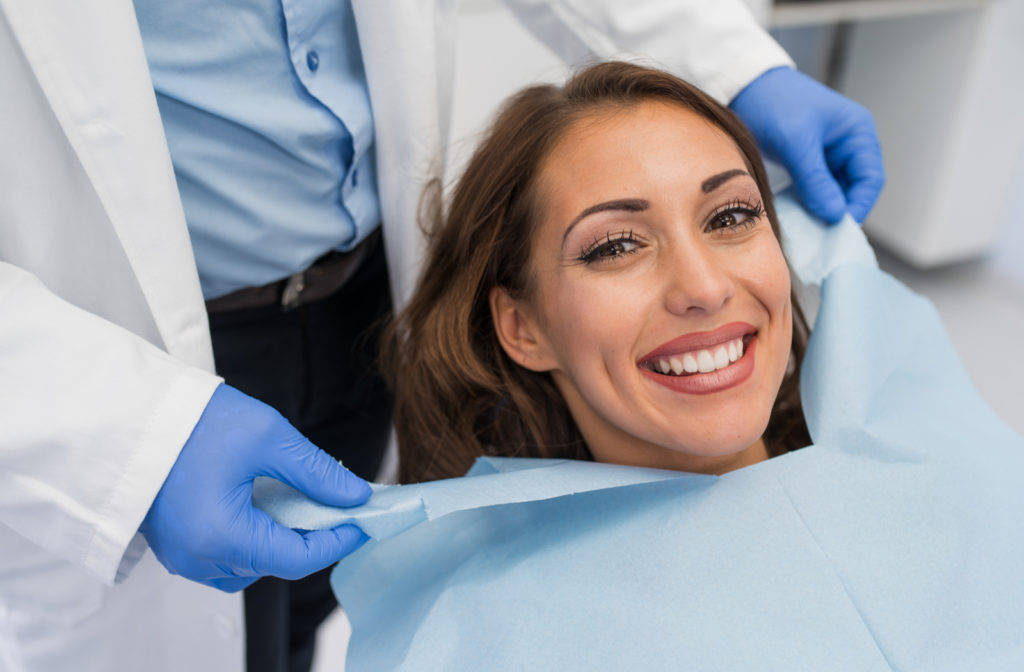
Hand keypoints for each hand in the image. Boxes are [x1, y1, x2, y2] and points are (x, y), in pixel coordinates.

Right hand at [140, 384, 371, 591]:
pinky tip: (266, 503)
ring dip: (282, 538)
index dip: (339, 541)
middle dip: (313, 536)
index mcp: (221, 537)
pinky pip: (226, 555)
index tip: (365, 520)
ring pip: (252, 564)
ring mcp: (182, 556)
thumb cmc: (192, 420)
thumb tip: (356, 496)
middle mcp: (199, 558)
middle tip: (341, 503)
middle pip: (277, 563)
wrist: (127, 414)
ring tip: (303, 500)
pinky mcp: (174, 545)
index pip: (298, 559)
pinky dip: (254, 536)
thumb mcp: (267, 437)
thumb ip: (316, 472)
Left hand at [729, 66, 884, 223]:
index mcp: (857, 132)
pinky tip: (797, 215)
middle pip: (855, 189)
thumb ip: (816, 180)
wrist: (743, 87)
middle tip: (821, 235)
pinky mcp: (808, 161)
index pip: (870, 179)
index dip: (858, 206)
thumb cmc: (774, 102)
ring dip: (823, 209)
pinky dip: (809, 202)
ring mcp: (828, 153)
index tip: (838, 230)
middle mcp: (848, 143)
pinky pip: (816, 188)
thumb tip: (835, 214)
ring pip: (834, 191)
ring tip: (808, 228)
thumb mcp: (796, 142)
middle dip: (840, 211)